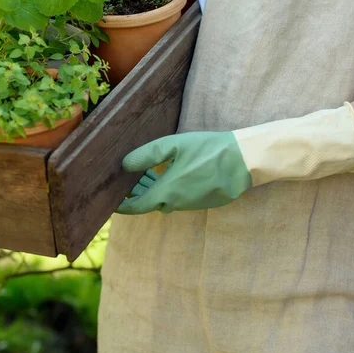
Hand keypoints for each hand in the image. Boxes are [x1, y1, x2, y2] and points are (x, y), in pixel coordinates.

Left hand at [117, 131, 251, 214]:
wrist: (244, 162)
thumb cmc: (208, 150)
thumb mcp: (174, 146)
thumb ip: (147, 155)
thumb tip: (125, 165)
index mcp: (167, 192)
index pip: (136, 207)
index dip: (121, 205)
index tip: (109, 200)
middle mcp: (177, 203)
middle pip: (148, 203)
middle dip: (136, 193)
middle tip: (125, 179)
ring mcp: (191, 204)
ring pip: (163, 200)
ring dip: (152, 189)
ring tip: (143, 173)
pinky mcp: (202, 201)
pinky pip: (177, 198)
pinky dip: (167, 189)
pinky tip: (166, 173)